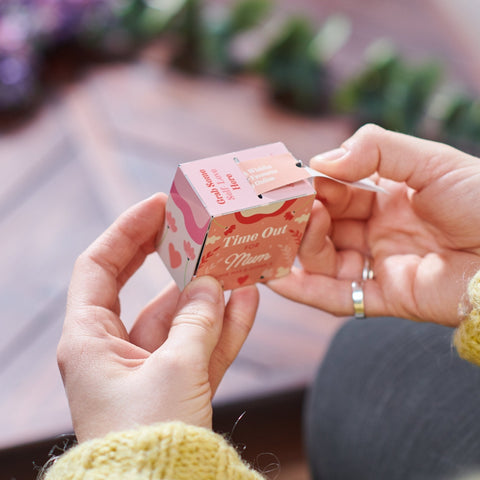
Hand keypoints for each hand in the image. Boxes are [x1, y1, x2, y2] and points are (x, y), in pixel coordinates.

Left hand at [57, 194, 258, 441]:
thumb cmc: (149, 436)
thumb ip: (197, 320)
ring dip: (206, 293)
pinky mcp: (175, 385)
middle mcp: (113, 350)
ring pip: (178, 317)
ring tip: (232, 262)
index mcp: (91, 340)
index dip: (127, 231)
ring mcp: (147, 367)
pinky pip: (200, 346)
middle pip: (138, 287)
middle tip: (192, 226)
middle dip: (167, 256)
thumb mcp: (175, 369)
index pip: (100, 267)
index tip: (158, 206)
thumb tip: (212, 284)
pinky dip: (222, 326)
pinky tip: (247, 300)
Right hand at [269, 124, 479, 325]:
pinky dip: (305, 292)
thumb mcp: (430, 161)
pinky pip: (337, 299)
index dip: (312, 186)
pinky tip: (277, 279)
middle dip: (301, 218)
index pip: (337, 191)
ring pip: (325, 262)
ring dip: (301, 249)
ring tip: (285, 235)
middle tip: (275, 211)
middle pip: (326, 227)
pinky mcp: (386, 299)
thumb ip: (376, 149)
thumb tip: (320, 163)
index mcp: (389, 198)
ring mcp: (381, 266)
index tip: (285, 181)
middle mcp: (380, 232)